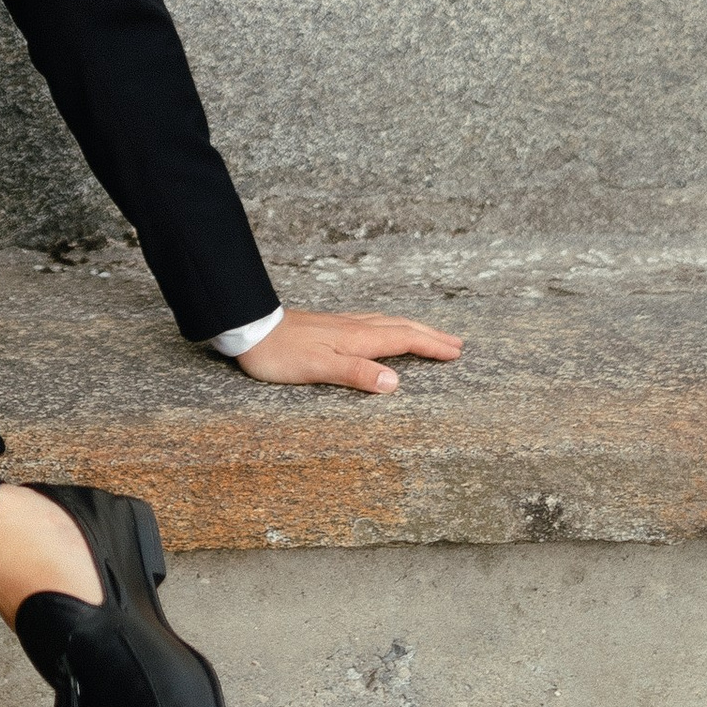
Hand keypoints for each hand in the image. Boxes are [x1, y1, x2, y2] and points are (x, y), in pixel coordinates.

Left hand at [232, 308, 461, 395]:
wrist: (250, 329)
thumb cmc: (280, 353)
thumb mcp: (318, 368)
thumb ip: (356, 373)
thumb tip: (395, 383)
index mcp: (357, 338)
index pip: (404, 340)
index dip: (431, 346)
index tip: (456, 352)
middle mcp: (354, 327)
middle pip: (401, 328)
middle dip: (430, 335)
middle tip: (456, 343)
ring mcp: (342, 325)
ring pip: (388, 323)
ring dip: (413, 329)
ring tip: (430, 335)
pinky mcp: (330, 327)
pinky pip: (373, 323)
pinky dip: (391, 327)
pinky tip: (384, 330)